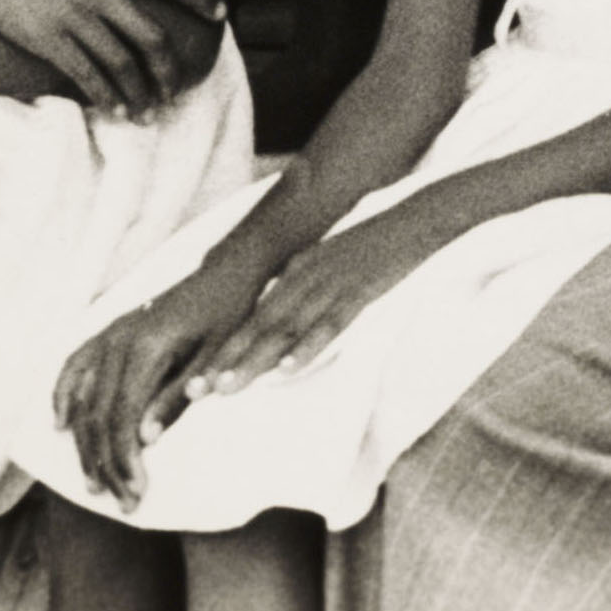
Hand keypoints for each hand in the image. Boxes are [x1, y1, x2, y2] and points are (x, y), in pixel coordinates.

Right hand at [0, 0, 221, 115]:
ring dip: (140, 94)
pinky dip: (107, 97)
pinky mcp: (48, 38)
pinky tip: (115, 110)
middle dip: (169, 68)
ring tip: (147, 113)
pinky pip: (87, 75)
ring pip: (122, 63)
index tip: (220, 13)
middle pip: (151, 35)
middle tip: (176, 90)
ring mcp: (74, 14)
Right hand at [53, 263, 262, 503]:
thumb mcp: (211, 360)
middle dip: (106, 463)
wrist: (223, 276)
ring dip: (84, 444)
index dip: (125, 459)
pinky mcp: (109, 331)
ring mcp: (110, 333)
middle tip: (121, 501)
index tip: (135, 494)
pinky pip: (74, 364)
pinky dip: (63, 394)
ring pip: (83, 398)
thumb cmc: (226, 319)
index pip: (123, 416)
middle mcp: (119, 340)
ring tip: (93, 482)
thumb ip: (176, 398)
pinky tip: (60, 425)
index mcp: (147, 348)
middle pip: (98, 414)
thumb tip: (145, 440)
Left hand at [182, 204, 447, 395]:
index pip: (253, 316)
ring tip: (226, 388)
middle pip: (259, 325)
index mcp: (296, 270)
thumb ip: (304, 285)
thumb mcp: (330, 261)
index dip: (225, 347)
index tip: (200, 377)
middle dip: (227, 360)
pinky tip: (288, 369)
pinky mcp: (358, 293)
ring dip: (253, 360)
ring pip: (284, 328)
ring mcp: (330, 284)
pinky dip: (307, 347)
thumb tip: (284, 319)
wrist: (415, 219)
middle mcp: (304, 277)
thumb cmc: (376, 245)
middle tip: (196, 391)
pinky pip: (329, 325)